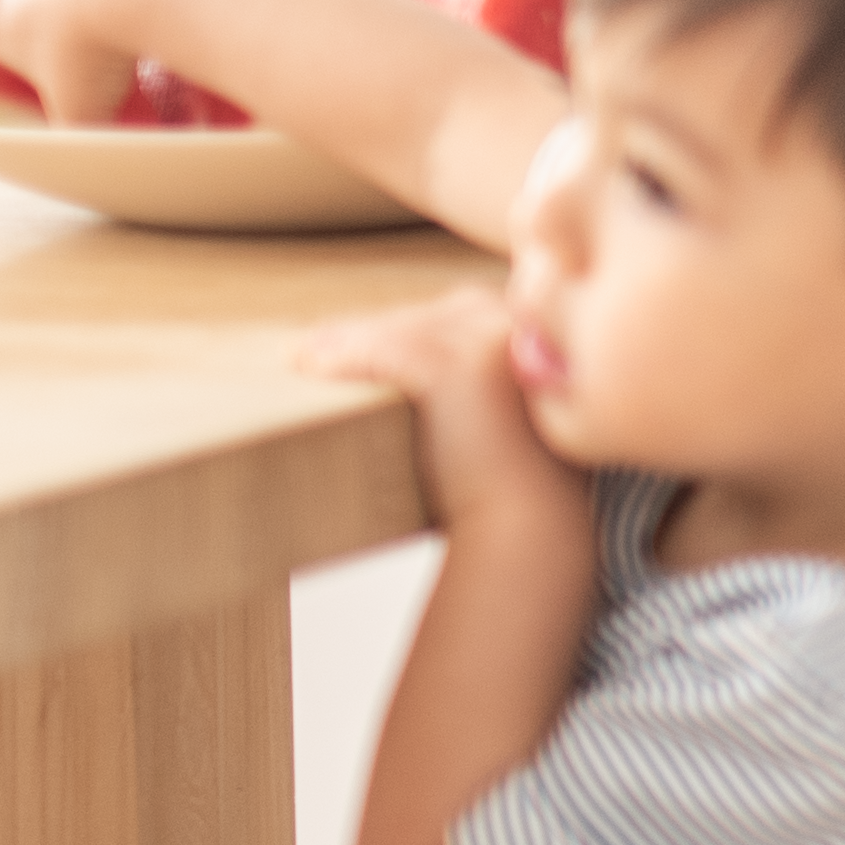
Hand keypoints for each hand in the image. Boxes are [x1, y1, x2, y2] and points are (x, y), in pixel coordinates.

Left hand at [296, 285, 576, 534]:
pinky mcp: (460, 367)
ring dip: (343, 340)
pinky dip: (339, 357)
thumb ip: (488, 393)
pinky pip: (384, 352)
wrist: (533, 528)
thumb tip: (439, 394)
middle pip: (430, 317)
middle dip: (372, 329)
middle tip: (317, 344)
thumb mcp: (511, 421)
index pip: (460, 316)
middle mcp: (522, 325)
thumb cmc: (520, 491)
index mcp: (543, 334)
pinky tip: (302, 363)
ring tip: (300, 356)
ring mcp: (493, 340)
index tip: (360, 338)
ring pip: (402, 331)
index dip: (408, 327)